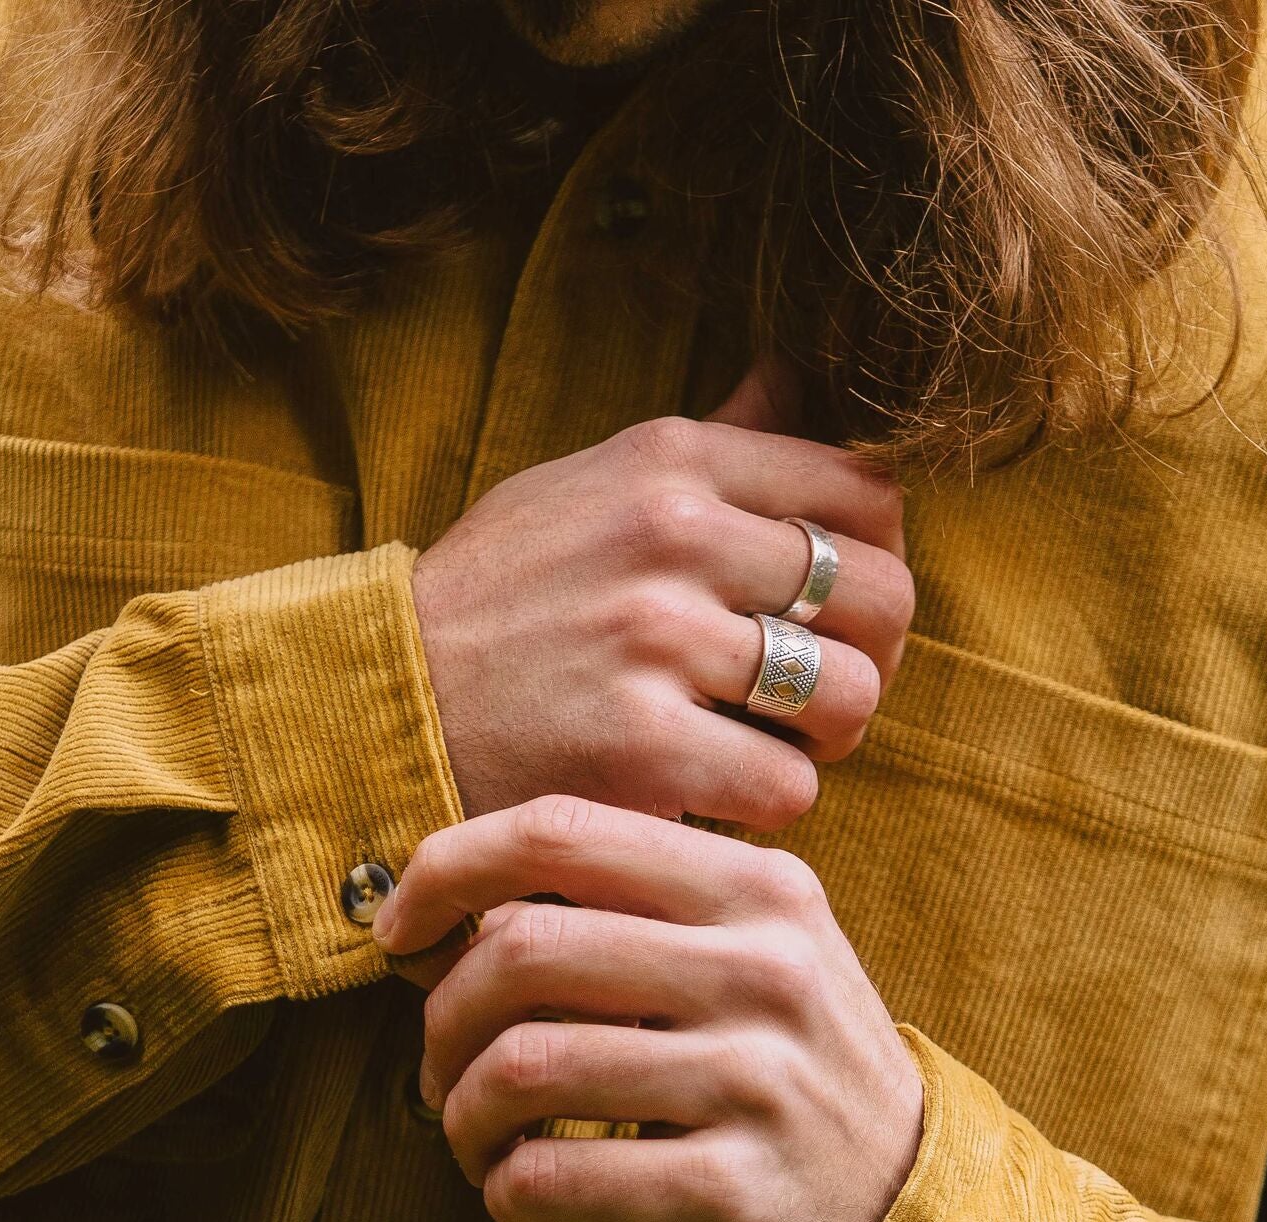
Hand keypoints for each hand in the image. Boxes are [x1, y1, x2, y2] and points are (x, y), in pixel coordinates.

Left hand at [370, 794, 924, 1221]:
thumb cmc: (783, 1084)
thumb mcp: (750, 967)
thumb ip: (634, 916)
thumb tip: (459, 906)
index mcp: (760, 891)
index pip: (562, 832)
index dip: (447, 869)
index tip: (398, 930)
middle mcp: (766, 973)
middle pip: (523, 950)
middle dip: (443, 1017)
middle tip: (439, 1073)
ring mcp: (755, 1084)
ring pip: (524, 1066)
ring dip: (464, 1117)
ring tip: (475, 1144)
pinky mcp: (729, 1193)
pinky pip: (552, 1177)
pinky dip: (503, 1190)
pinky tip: (517, 1197)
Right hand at [410, 363, 913, 831]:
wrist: (383, 699)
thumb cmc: (500, 601)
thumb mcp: (589, 485)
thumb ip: (710, 442)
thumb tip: (796, 369)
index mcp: (673, 461)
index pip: (868, 493)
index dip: (881, 563)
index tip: (839, 611)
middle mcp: (674, 537)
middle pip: (883, 598)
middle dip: (870, 659)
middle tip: (818, 695)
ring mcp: (657, 645)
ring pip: (846, 699)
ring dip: (824, 742)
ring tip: (766, 745)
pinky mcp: (643, 752)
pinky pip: (782, 788)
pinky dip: (759, 805)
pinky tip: (709, 794)